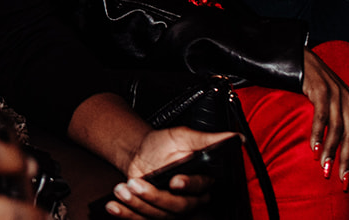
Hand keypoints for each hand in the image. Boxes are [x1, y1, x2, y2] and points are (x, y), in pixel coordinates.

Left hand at [108, 127, 234, 217]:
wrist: (141, 151)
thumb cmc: (165, 145)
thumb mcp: (184, 137)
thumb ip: (208, 139)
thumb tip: (235, 137)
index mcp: (200, 182)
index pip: (199, 190)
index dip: (187, 186)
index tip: (174, 180)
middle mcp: (187, 199)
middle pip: (176, 207)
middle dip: (154, 196)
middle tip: (135, 183)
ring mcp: (169, 209)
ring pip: (157, 214)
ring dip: (136, 203)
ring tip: (122, 188)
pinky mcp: (152, 213)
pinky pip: (140, 219)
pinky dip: (125, 214)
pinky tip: (113, 206)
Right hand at [302, 48, 348, 185]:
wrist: (300, 58)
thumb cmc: (314, 83)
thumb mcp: (333, 100)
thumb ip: (343, 117)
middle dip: (347, 160)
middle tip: (343, 179)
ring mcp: (336, 95)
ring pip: (337, 130)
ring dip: (330, 151)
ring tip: (325, 168)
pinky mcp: (321, 91)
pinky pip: (321, 117)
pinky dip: (317, 134)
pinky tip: (313, 148)